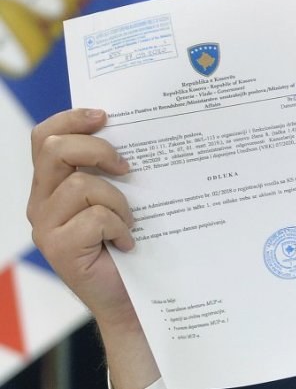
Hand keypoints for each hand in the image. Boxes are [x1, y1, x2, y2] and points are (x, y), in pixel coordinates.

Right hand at [27, 108, 135, 324]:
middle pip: (54, 150)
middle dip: (96, 149)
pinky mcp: (58, 248)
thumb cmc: (128, 244)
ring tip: (128, 222)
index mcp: (52, 185)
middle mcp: (41, 203)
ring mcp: (46, 226)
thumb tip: (136, 130)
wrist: (131, 296)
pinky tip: (126, 243)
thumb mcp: (119, 198)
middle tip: (127, 168)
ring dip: (117, 200)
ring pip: (81, 184)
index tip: (104, 116)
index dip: (71, 119)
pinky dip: (119, 227)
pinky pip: (95, 218)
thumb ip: (111, 171)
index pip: (44, 138)